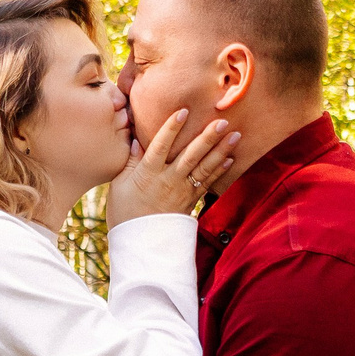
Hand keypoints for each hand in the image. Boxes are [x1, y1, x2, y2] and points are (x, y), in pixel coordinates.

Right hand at [106, 108, 241, 225]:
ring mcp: (182, 191)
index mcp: (148, 174)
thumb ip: (130, 161)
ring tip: (235, 135)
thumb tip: (137, 138)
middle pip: (190, 155)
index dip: (171, 129)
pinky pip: (207, 183)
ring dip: (221, 151)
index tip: (183, 112)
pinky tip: (230, 158)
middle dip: (207, 138)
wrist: (140, 243)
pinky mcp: (191, 201)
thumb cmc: (125, 212)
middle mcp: (168, 180)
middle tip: (222, 121)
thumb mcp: (119, 185)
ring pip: (204, 168)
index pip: (160, 146)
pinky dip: (219, 170)